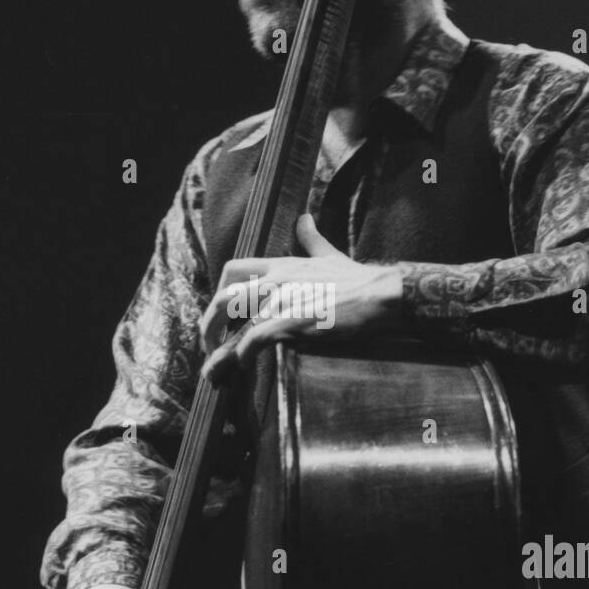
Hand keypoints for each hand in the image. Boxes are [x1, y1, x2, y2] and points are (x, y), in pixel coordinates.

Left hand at [200, 213, 402, 382]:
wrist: (379, 294)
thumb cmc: (356, 279)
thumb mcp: (328, 254)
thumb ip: (311, 238)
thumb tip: (305, 219)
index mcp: (280, 264)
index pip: (232, 269)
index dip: (218, 291)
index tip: (219, 313)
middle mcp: (276, 279)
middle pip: (224, 298)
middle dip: (209, 324)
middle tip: (209, 345)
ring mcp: (283, 299)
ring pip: (237, 323)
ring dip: (221, 349)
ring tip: (215, 369)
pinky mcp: (294, 320)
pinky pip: (256, 338)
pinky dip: (244, 354)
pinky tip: (243, 365)